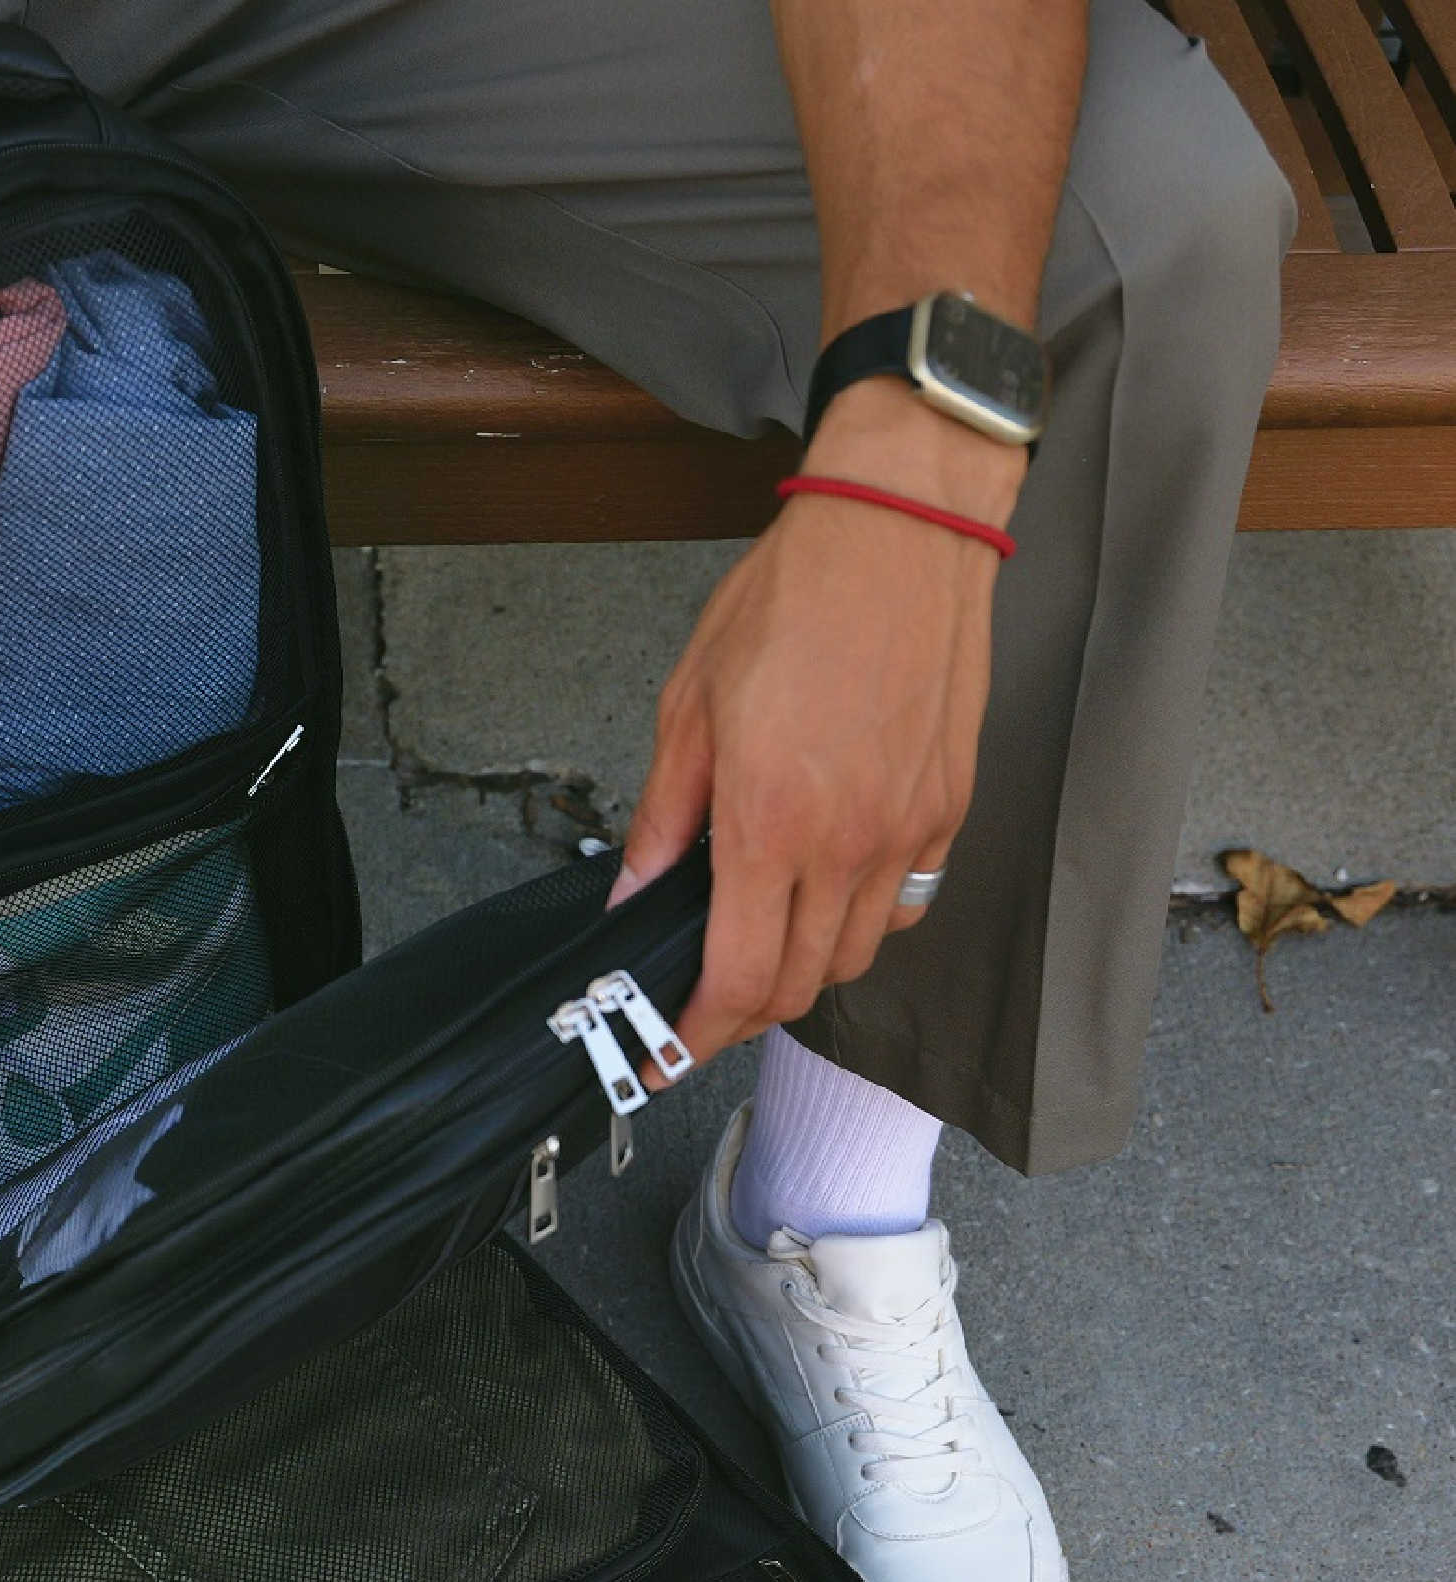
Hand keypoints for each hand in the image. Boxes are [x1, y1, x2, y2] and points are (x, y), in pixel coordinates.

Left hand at [609, 381, 1023, 1076]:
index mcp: (772, 822)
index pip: (740, 978)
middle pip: (802, 985)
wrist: (902, 528)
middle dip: (747, 1012)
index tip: (671, 1053)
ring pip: (859, 953)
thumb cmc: (793, 598)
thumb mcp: (688, 706)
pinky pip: (908, 901)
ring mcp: (909, 828)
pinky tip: (827, 889)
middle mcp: (850, 841)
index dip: (700, 1033)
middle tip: (706, 1002)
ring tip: (765, 945)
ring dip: (807, 970)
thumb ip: (665, 817)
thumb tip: (633, 893)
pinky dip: (863, 918)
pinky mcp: (949, 807)